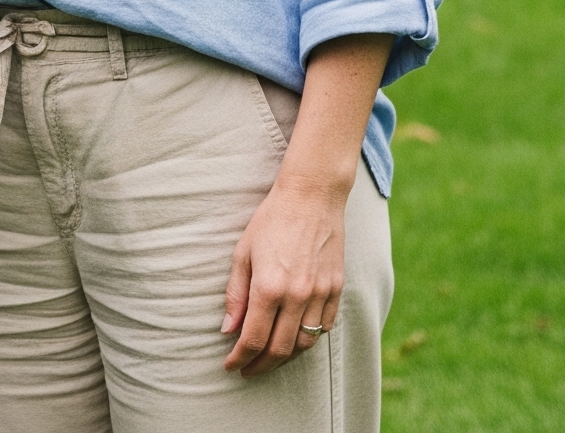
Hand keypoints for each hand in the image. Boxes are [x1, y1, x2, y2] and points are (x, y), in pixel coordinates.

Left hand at [221, 175, 346, 375]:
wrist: (311, 195)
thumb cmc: (271, 219)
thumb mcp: (243, 252)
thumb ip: (235, 294)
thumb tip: (228, 330)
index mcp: (268, 286)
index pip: (253, 339)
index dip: (239, 358)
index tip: (230, 366)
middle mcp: (297, 295)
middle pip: (279, 349)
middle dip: (261, 365)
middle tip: (248, 369)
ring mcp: (320, 294)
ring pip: (305, 344)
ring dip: (286, 357)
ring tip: (270, 357)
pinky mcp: (337, 289)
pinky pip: (325, 327)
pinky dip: (310, 339)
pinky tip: (296, 338)